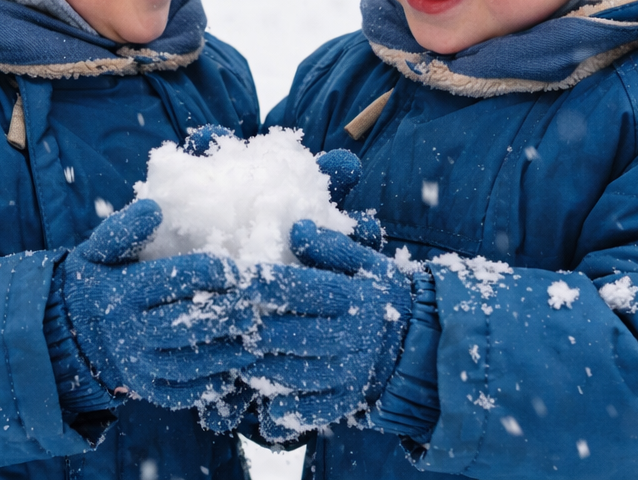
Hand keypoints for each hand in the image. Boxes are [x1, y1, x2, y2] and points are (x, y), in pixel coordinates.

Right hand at [58, 199, 255, 408]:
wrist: (72, 330)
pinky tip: (231, 368)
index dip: (211, 273)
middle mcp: (127, 330)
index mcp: (121, 291)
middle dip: (224, 315)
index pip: (173, 279)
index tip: (236, 268)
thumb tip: (155, 209)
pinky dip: (209, 384)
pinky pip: (180, 393)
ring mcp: (135, 364)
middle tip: (254, 306)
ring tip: (252, 338)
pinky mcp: (143, 388)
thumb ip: (125, 229)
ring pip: (186, 364)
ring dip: (225, 352)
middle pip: (183, 325)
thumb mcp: (101, 249)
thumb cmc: (99, 279)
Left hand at [173, 132, 379, 432]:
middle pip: (287, 335)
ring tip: (231, 350)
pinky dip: (279, 407)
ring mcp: (348, 373)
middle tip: (220, 318)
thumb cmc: (379, 293)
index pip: (300, 290)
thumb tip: (296, 228)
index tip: (234, 277)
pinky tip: (258, 393)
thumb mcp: (365, 261)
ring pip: (290, 373)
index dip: (263, 284)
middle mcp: (352, 337)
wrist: (417, 344)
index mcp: (355, 298)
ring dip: (256, 364)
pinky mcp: (345, 401)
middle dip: (249, 327)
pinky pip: (307, 410)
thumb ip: (331, 246)